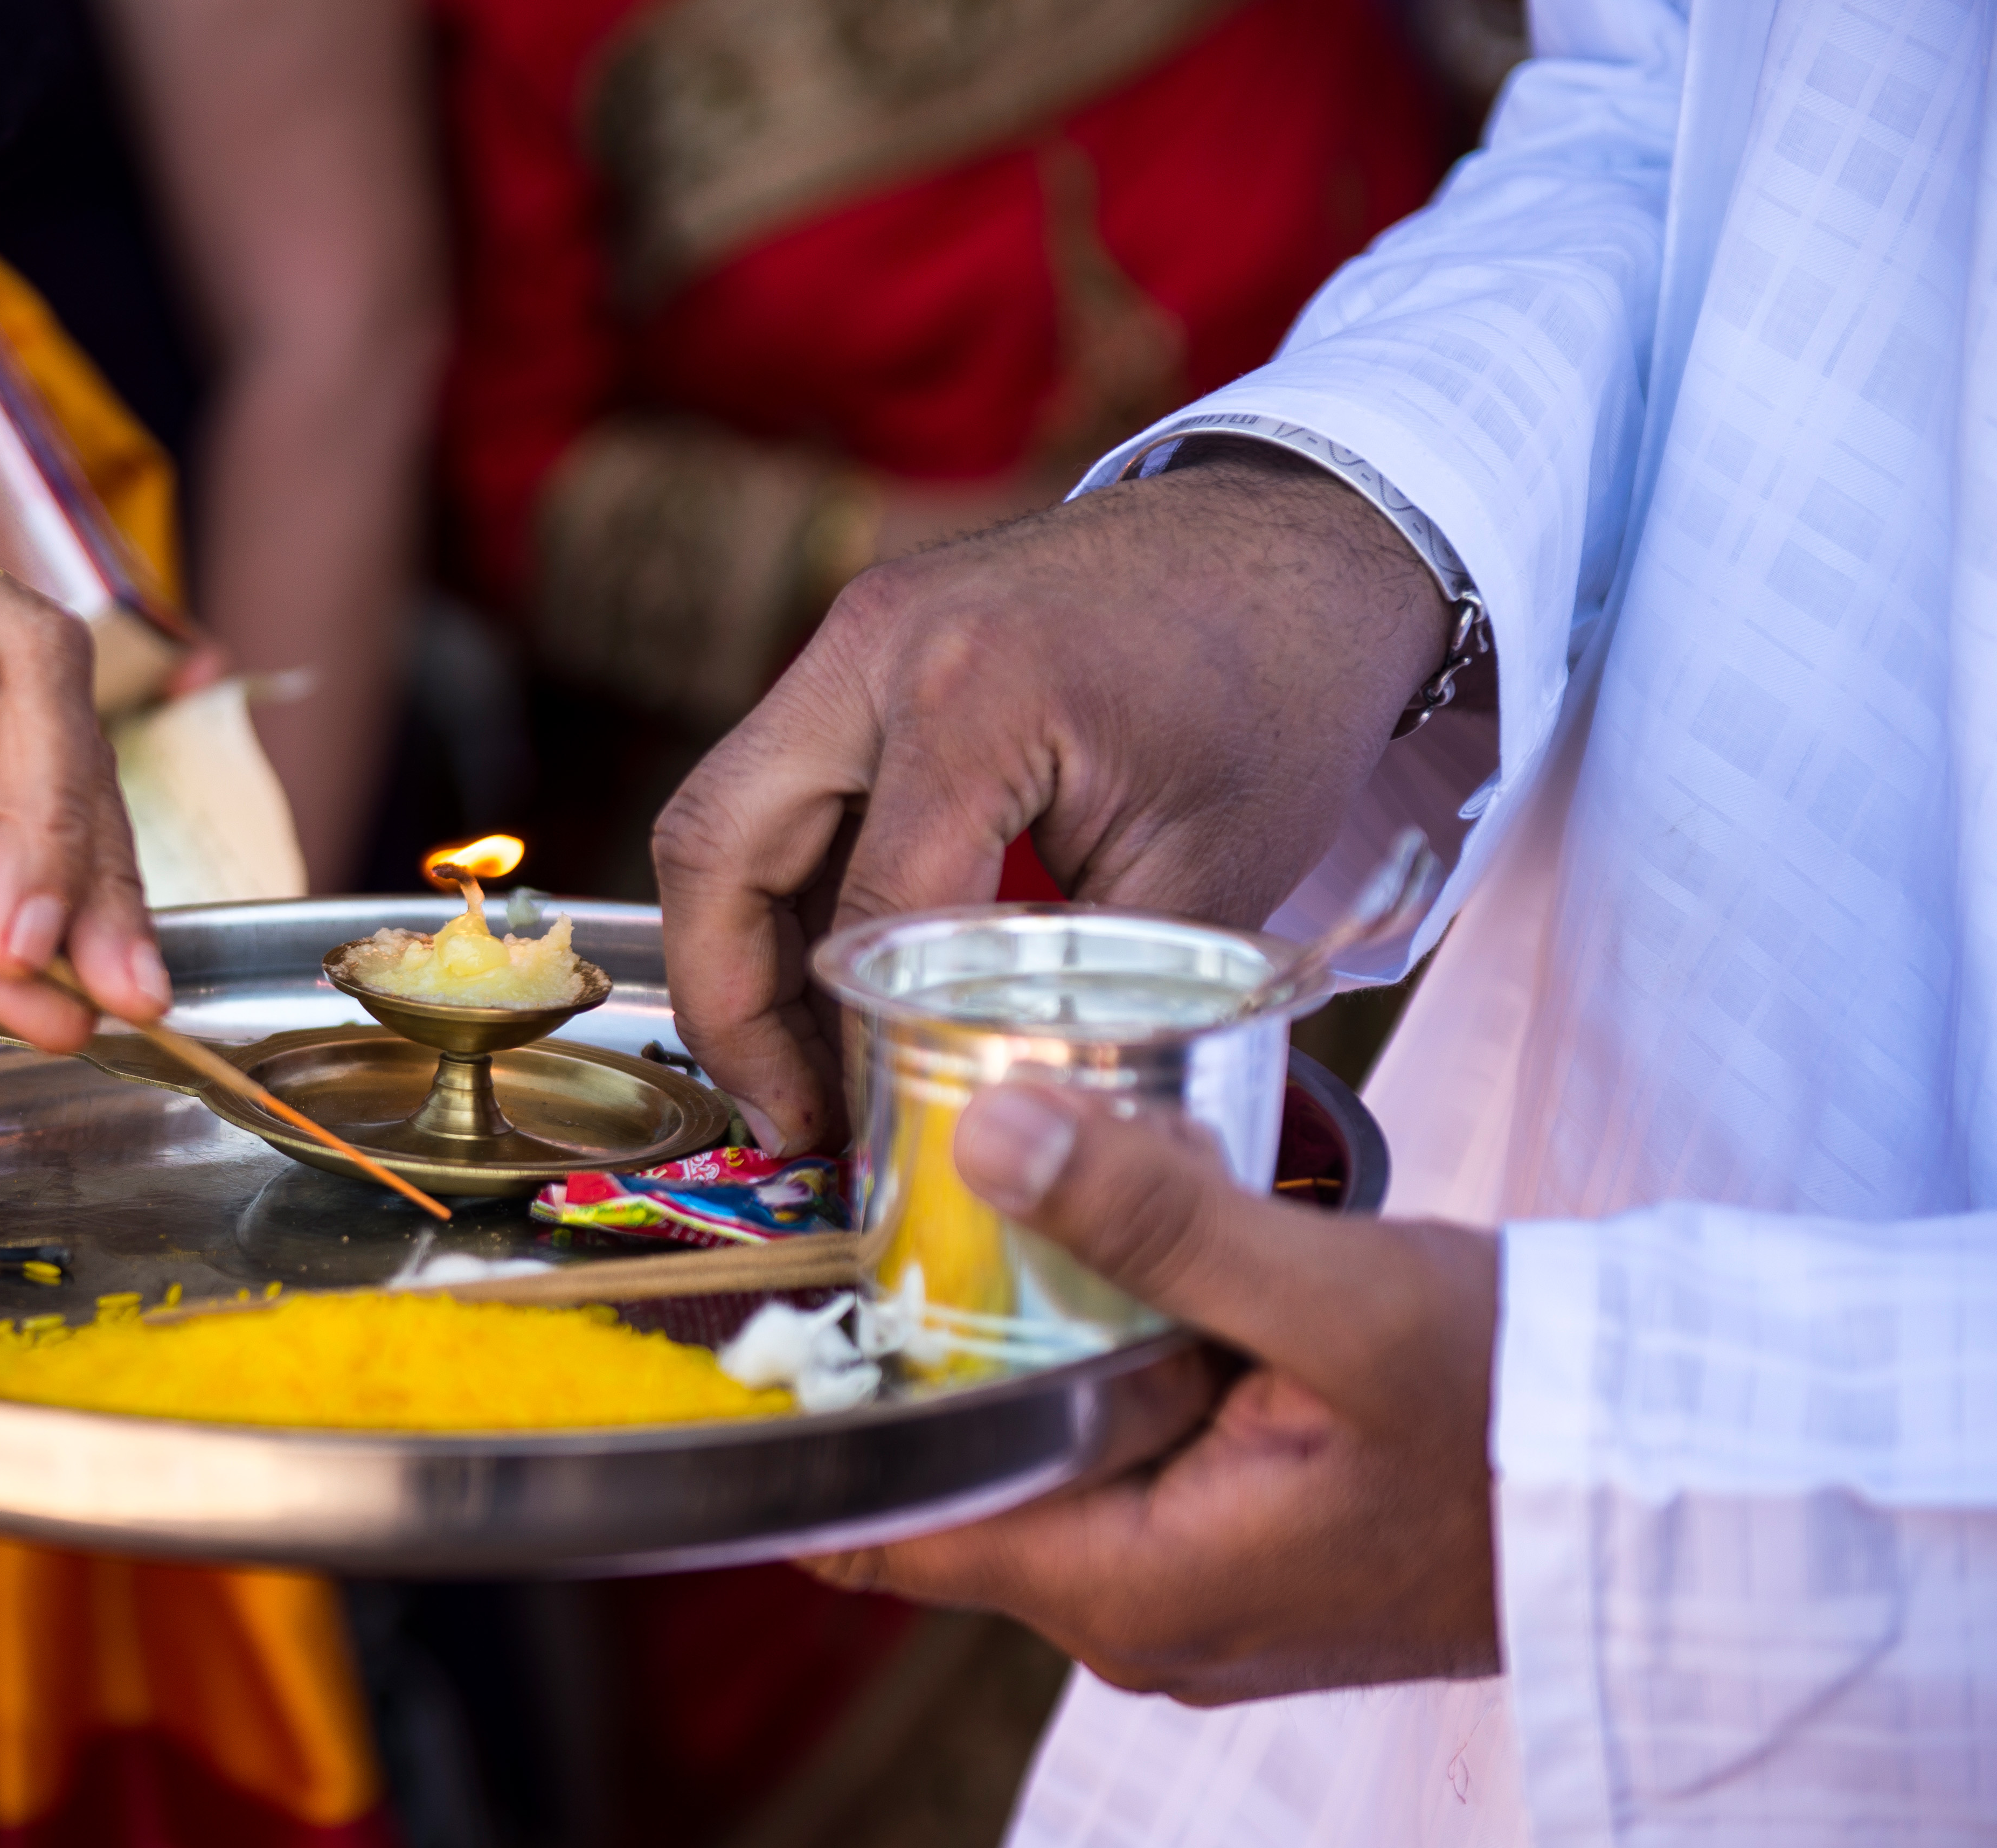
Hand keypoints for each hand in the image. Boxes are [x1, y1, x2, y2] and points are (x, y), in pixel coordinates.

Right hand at [653, 448, 1451, 1152]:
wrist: (1313, 534)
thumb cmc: (1284, 691)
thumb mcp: (1206, 874)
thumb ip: (1086, 996)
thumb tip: (991, 1111)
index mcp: (971, 696)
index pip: (863, 912)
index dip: (848, 1043)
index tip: (862, 1133)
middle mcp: (877, 646)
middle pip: (713, 845)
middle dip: (725, 1003)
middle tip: (782, 1115)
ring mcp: (859, 632)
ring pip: (725, 813)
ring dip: (742, 950)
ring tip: (805, 1067)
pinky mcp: (866, 645)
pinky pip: (782, 784)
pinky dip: (793, 891)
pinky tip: (847, 979)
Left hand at [809, 1083, 1499, 1703]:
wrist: (1686, 1495)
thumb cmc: (1528, 1413)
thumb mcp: (1343, 1301)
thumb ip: (1165, 1224)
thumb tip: (993, 1133)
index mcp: (1128, 1591)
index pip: (888, 1532)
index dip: (822, 1421)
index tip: (774, 1306)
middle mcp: (1138, 1623)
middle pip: (957, 1489)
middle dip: (926, 1361)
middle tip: (897, 1208)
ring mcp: (1190, 1601)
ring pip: (1043, 1467)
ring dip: (1024, 1358)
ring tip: (1000, 1215)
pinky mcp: (1241, 1560)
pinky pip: (1119, 1469)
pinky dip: (1105, 1380)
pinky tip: (1126, 1277)